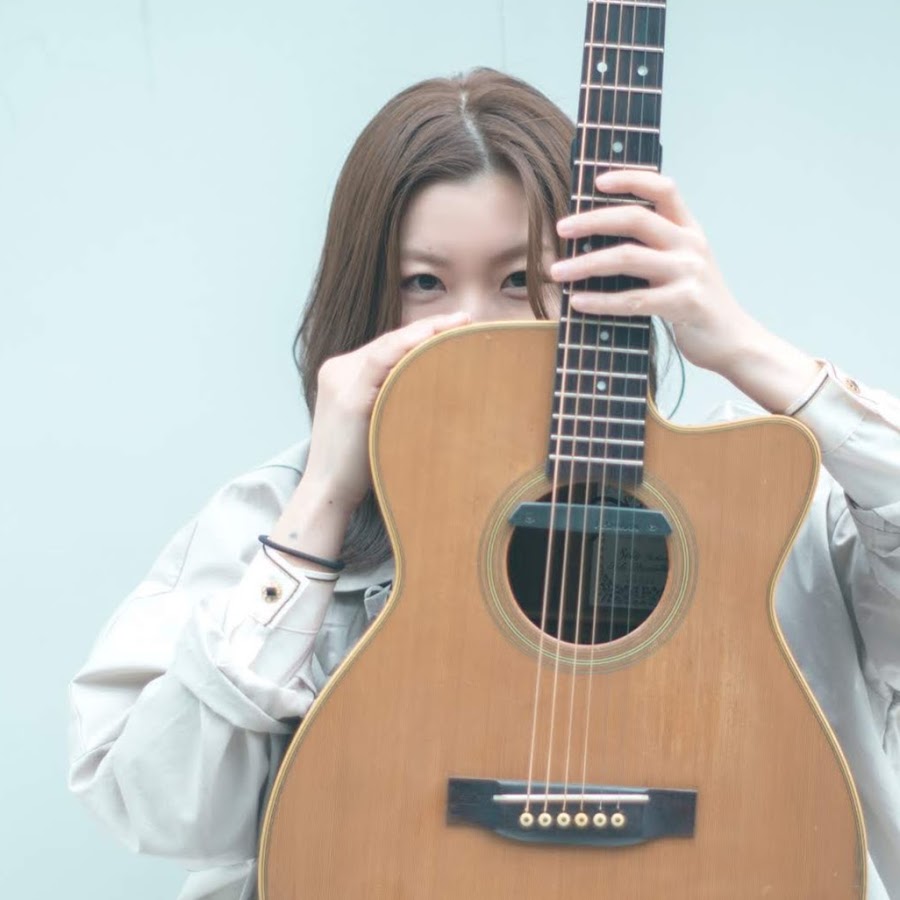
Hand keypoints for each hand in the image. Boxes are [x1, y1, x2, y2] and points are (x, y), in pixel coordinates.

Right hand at [303, 312, 470, 513]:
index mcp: (343, 374)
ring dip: (425, 332)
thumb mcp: (377, 420)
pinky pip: (380, 362)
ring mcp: (340, 381)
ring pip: (387, 346)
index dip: (421, 334)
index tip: (455, 325)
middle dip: (428, 328)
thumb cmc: (359, 466)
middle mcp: (338, 371)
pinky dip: (407, 347)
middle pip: (389, 342)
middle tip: (465, 319)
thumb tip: (438, 389)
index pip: (387, 347)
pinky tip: (432, 339)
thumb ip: (394, 398)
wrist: (329, 493)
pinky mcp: (349, 398)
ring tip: (458, 324)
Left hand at [548, 170, 819, 411]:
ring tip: (558, 271)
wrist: (732, 341)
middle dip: (593, 220)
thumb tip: (596, 239)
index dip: (630, 179)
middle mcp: (690, 245)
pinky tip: (578, 301)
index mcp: (689, 230)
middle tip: (562, 228)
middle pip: (636, 218)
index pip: (663, 188)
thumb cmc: (695, 304)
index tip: (597, 180)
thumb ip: (653, 248)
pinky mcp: (684, 303)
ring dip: (586, 263)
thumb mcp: (681, 266)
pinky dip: (601, 300)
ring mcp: (689, 273)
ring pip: (627, 257)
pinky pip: (633, 299)